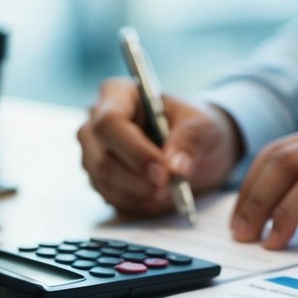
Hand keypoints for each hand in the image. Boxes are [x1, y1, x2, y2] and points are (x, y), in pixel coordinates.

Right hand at [77, 77, 242, 215]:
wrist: (194, 148)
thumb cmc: (195, 127)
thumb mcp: (203, 125)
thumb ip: (191, 140)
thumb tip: (175, 167)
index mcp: (118, 94)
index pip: (110, 122)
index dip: (134, 150)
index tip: (163, 170)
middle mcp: (96, 122)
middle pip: (101, 156)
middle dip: (137, 178)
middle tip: (169, 187)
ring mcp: (93, 152)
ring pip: (103, 180)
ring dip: (139, 193)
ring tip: (170, 191)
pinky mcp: (99, 178)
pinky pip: (110, 197)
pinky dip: (137, 203)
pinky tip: (159, 197)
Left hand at [230, 111, 297, 248]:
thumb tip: (291, 210)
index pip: (281, 150)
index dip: (252, 184)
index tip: (242, 218)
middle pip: (277, 156)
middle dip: (248, 196)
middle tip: (238, 232)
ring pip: (289, 167)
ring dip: (262, 205)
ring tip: (254, 238)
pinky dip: (289, 213)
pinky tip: (282, 236)